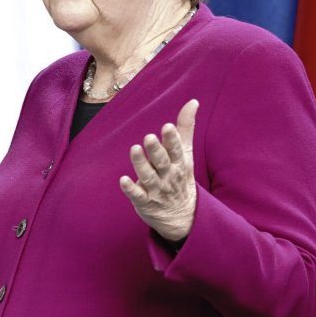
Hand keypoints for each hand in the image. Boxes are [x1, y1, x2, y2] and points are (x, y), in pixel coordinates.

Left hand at [120, 98, 198, 242]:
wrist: (183, 215)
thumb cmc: (180, 177)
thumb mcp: (185, 154)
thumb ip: (185, 128)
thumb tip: (193, 101)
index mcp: (178, 163)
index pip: (176, 150)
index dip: (171, 139)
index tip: (166, 127)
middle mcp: (168, 176)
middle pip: (162, 162)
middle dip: (156, 150)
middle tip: (149, 137)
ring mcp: (156, 189)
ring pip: (148, 176)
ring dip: (141, 164)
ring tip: (134, 149)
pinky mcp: (144, 201)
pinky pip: (137, 195)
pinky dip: (130, 189)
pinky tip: (123, 180)